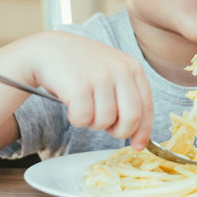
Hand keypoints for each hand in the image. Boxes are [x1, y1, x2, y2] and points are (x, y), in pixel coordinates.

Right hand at [23, 31, 152, 149]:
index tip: (137, 146)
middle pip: (131, 118)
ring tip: (84, 106)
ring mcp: (100, 76)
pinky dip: (76, 118)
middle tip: (105, 126)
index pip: (146, 107)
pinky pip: (83, 119)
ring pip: (105, 121)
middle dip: (118, 131)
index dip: (143, 131)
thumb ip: (128, 98)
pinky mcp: (79, 85)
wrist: (49, 49)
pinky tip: (71, 104)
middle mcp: (120, 70)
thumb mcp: (112, 73)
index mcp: (132, 68)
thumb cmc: (82, 67)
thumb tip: (139, 140)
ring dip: (92, 122)